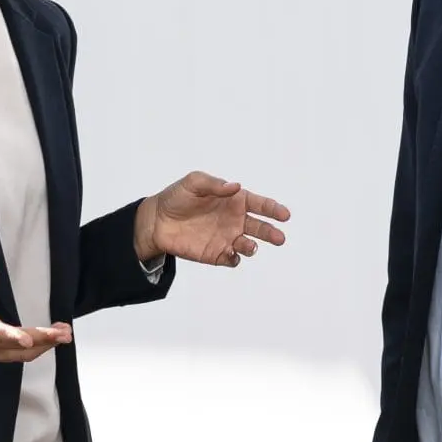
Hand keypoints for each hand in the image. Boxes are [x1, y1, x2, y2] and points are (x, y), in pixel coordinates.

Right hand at [0, 269, 71, 362]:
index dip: (11, 336)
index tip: (28, 340)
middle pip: (14, 346)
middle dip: (41, 340)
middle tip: (64, 333)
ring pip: (22, 354)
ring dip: (45, 345)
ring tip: (65, 333)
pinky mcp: (1, 353)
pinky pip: (23, 355)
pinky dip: (41, 347)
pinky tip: (56, 337)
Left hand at [135, 173, 291, 267]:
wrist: (157, 220)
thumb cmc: (177, 197)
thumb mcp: (193, 182)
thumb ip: (215, 185)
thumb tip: (235, 187)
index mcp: (235, 201)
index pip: (260, 204)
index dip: (274, 209)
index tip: (284, 215)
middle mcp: (235, 220)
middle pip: (261, 228)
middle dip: (271, 233)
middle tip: (279, 238)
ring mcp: (227, 238)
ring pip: (249, 246)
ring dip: (252, 247)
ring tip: (249, 246)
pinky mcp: (216, 254)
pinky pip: (231, 259)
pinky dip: (234, 258)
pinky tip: (229, 253)